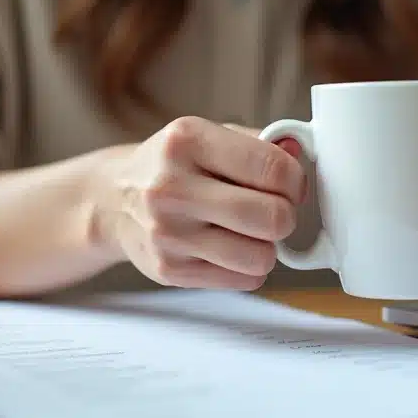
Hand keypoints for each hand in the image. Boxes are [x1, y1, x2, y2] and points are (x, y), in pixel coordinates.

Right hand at [97, 117, 305, 290]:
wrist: (115, 199)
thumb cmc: (176, 165)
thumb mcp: (209, 136)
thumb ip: (260, 143)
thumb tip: (302, 152)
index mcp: (186, 140)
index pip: (272, 168)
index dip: (295, 181)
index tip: (290, 184)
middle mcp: (171, 187)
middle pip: (271, 217)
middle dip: (286, 216)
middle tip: (275, 210)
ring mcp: (167, 233)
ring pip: (261, 257)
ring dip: (268, 246)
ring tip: (251, 231)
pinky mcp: (169, 270)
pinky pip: (243, 281)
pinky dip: (248, 267)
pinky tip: (230, 247)